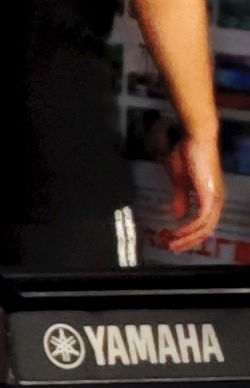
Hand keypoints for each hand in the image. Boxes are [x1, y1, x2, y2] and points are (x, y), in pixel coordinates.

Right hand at [163, 129, 228, 251]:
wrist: (196, 140)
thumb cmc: (188, 154)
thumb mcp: (179, 181)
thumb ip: (180, 199)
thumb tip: (178, 215)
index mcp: (209, 198)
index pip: (203, 224)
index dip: (189, 235)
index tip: (173, 241)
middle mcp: (216, 201)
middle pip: (206, 231)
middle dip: (188, 241)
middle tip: (172, 248)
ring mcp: (214, 199)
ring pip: (205, 228)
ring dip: (188, 238)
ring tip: (172, 243)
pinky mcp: (210, 196)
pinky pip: (202, 219)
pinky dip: (190, 228)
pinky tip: (179, 231)